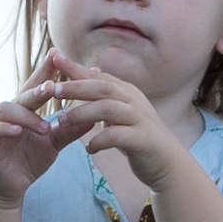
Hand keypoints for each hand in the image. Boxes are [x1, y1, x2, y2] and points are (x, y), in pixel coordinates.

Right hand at [0, 62, 76, 207]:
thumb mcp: (54, 144)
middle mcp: (10, 112)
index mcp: (27, 109)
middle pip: (24, 93)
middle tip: (55, 84)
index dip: (49, 71)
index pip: (38, 85)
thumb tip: (96, 117)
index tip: (65, 59)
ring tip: (45, 126)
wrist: (9, 188)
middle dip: (39, 87)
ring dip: (28, 115)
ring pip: (8, 109)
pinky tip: (17, 130)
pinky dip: (5, 128)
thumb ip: (70, 130)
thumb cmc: (29, 161)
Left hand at [36, 49, 190, 190]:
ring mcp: (140, 119)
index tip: (54, 57)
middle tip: (54, 90)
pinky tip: (89, 149)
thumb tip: (89, 74)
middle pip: (103, 87)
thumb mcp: (122, 114)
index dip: (77, 67)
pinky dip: (100, 141)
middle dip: (77, 86)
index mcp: (127, 93)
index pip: (99, 76)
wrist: (168, 164)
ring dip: (83, 113)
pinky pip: (117, 136)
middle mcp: (134, 102)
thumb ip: (106, 96)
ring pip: (108, 109)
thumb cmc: (139, 139)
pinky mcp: (143, 140)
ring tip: (63, 121)